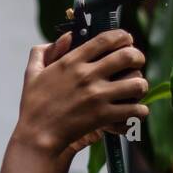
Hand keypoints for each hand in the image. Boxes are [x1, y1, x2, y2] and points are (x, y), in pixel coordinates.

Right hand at [13, 30, 148, 156]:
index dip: (123, 36)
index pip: (106, 39)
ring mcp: (97, 96)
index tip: (127, 40)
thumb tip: (66, 37)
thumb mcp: (32, 74)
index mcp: (72, 62)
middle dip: (138, 57)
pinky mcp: (103, 116)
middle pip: (128, 56)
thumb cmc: (34, 106)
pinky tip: (133, 112)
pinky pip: (134, 109)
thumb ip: (45, 51)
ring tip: (135, 90)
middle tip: (136, 64)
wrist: (37, 136)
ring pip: (137, 83)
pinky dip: (139, 111)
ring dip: (140, 85)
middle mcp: (87, 75)